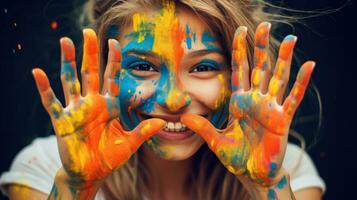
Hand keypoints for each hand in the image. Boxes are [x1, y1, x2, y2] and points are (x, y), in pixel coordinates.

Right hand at [32, 29, 164, 186]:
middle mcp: (92, 104)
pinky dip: (44, 88)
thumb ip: (144, 131)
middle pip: (90, 72)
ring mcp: (76, 111)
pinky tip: (37, 72)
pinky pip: (51, 103)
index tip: (115, 42)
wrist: (91, 173)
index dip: (113, 60)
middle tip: (88, 32)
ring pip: (70, 81)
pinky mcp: (62, 122)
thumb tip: (163, 122)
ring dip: (67, 62)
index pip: (112, 78)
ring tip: (65, 41)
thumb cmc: (110, 157)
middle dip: (90, 53)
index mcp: (109, 106)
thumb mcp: (130, 143)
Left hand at [181, 22, 314, 185]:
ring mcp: (270, 108)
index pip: (240, 70)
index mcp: (240, 102)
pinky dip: (301, 82)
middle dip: (260, 47)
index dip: (240, 51)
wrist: (252, 174)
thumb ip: (202, 126)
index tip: (240, 31)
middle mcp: (256, 101)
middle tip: (263, 25)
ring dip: (284, 58)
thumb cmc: (236, 158)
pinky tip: (309, 65)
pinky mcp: (282, 119)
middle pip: (259, 68)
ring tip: (291, 38)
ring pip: (278, 78)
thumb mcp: (216, 140)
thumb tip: (182, 117)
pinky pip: (293, 98)